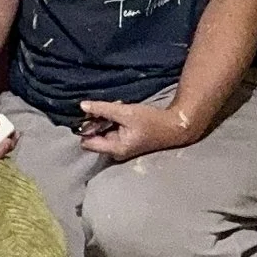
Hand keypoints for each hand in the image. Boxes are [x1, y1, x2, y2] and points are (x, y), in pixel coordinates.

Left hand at [76, 97, 198, 161]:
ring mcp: (120, 147)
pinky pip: (111, 129)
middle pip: (94, 135)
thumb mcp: (126, 112)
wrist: (174, 127)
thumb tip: (81, 106)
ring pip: (102, 130)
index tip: (90, 114)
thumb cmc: (151, 121)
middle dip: (98, 119)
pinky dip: (113, 119)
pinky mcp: (125, 140)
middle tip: (109, 107)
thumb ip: (102, 109)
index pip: (86, 142)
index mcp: (114, 148)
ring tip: (118, 106)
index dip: (84, 128)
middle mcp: (115, 151)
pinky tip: (122, 110)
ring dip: (106, 117)